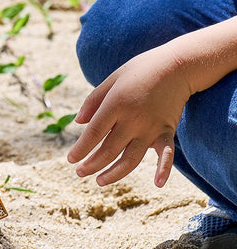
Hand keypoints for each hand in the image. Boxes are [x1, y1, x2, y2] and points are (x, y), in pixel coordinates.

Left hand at [66, 44, 192, 186]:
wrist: (177, 65)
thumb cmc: (140, 71)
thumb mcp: (111, 80)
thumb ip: (92, 101)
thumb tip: (78, 122)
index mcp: (115, 105)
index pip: (93, 134)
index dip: (80, 150)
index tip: (71, 160)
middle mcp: (132, 119)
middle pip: (108, 150)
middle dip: (91, 165)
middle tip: (80, 173)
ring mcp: (151, 128)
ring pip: (130, 159)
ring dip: (114, 173)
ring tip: (99, 181)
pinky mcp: (167, 131)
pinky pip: (166, 154)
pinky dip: (164, 169)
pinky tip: (158, 184)